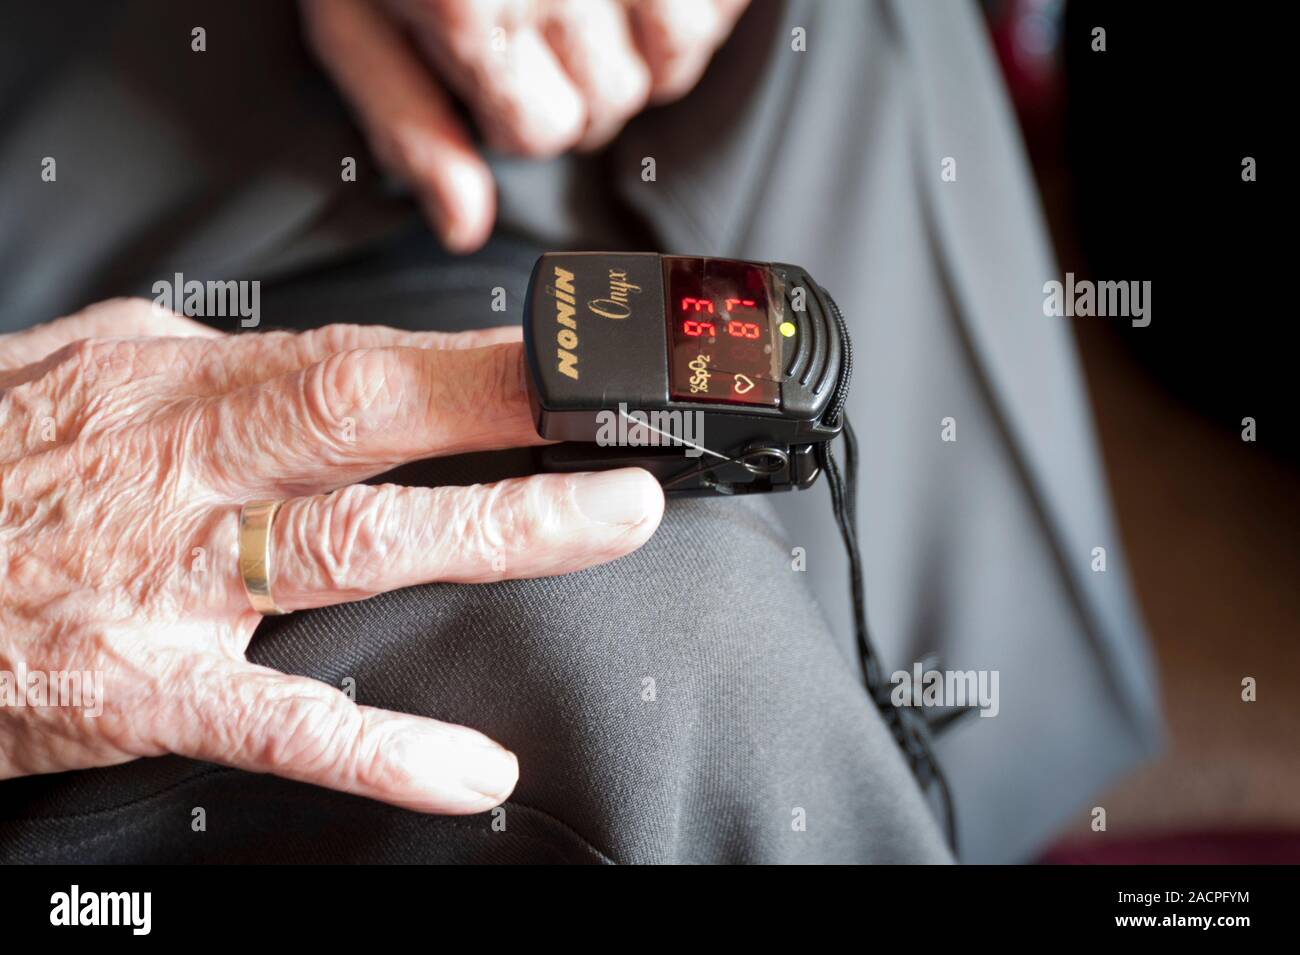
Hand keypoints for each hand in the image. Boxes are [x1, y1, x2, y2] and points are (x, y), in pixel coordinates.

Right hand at [0, 299, 662, 811]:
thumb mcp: (94, 372)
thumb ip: (220, 370)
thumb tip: (334, 362)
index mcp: (184, 390)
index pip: (359, 354)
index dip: (478, 356)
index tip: (577, 356)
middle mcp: (189, 471)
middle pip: (369, 419)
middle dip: (509, 410)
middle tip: (626, 416)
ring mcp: (167, 581)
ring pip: (348, 547)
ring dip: (492, 534)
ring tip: (605, 526)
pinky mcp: (137, 687)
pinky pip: (277, 721)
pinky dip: (380, 750)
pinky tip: (468, 769)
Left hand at [300, 0, 749, 250]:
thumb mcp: (355, 15)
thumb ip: (408, 121)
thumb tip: (461, 225)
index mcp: (465, 8)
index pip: (537, 134)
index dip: (515, 108)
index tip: (494, 59)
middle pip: (605, 106)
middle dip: (572, 79)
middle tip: (535, 12)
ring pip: (671, 62)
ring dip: (636, 44)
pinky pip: (716, 10)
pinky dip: (686, 3)